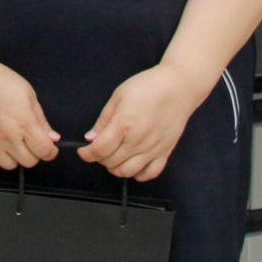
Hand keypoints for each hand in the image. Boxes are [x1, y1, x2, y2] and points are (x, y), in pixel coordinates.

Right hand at [0, 57, 59, 169]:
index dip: (50, 151)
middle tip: (29, 139)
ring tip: (11, 141)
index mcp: (24, 122)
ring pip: (10, 166)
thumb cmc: (1, 81)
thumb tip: (53, 138)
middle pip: (29, 162)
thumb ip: (41, 120)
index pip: (44, 150)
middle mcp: (8, 137)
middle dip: (34, 152)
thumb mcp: (29, 95)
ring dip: (15, 156)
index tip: (49, 146)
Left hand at [77, 64, 201, 181]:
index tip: (83, 152)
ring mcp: (153, 149)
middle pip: (111, 162)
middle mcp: (138, 140)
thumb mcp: (118, 96)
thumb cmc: (148, 86)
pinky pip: (150, 173)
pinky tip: (133, 164)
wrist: (178, 86)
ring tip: (113, 156)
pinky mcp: (165, 152)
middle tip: (99, 148)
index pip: (99, 149)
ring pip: (127, 172)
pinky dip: (138, 174)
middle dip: (99, 158)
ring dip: (115, 168)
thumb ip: (104, 120)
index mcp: (124, 124)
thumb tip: (91, 138)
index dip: (86, 154)